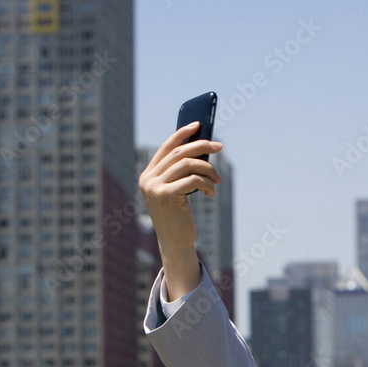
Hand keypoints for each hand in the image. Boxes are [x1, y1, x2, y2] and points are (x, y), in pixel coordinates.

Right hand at [139, 122, 222, 297]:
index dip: (182, 133)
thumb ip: (181, 171)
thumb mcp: (178, 190)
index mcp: (148, 175)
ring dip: (208, 169)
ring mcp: (154, 187)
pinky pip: (192, 179)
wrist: (175, 242)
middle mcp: (148, 179)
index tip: (199, 124)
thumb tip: (202, 147)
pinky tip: (211, 192)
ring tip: (218, 179)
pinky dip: (206, 183)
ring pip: (188, 164)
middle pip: (179, 153)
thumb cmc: (179, 215)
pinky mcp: (166, 196)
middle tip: (220, 146)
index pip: (167, 147)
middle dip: (202, 146)